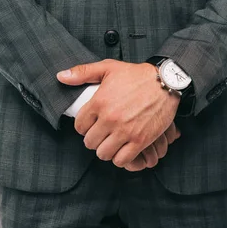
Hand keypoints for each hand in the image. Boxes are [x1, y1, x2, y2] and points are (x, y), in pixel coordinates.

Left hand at [56, 59, 180, 167]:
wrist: (166, 81)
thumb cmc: (137, 75)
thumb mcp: (108, 67)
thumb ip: (83, 72)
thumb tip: (61, 77)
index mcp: (99, 102)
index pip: (79, 126)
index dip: (84, 127)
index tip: (91, 125)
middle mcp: (110, 118)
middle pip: (90, 142)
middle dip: (94, 139)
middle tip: (102, 135)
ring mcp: (125, 131)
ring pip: (103, 154)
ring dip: (106, 150)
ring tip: (111, 143)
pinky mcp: (140, 140)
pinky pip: (121, 160)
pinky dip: (120, 158)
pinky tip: (123, 149)